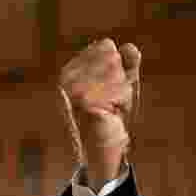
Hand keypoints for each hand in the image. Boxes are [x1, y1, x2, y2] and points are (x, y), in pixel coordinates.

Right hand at [59, 39, 140, 191]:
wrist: (104, 150)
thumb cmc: (113, 117)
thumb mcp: (124, 86)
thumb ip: (128, 66)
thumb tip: (129, 46)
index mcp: (71, 70)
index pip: (106, 46)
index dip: (119, 66)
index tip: (113, 86)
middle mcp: (67, 76)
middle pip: (112, 55)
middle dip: (122, 78)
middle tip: (114, 100)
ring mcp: (73, 89)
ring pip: (117, 70)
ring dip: (123, 91)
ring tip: (113, 107)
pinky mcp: (86, 102)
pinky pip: (119, 88)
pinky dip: (124, 100)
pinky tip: (114, 112)